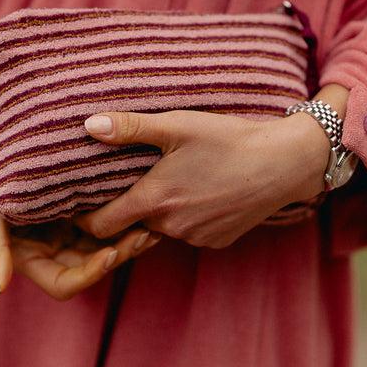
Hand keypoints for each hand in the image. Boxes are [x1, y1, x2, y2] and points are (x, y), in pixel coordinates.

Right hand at [0, 123, 161, 299]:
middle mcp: (54, 251)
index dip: (90, 274)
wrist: (0, 138)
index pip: (65, 283)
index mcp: (31, 259)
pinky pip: (109, 224)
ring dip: (129, 241)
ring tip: (152, 225)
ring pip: (106, 248)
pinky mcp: (84, 212)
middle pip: (92, 268)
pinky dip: (126, 220)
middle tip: (144, 236)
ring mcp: (71, 233)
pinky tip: (146, 207)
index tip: (111, 253)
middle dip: (119, 256)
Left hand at [72, 108, 331, 248]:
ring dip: (161, 212)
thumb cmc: (229, 139)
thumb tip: (88, 125)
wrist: (285, 163)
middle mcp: (172, 227)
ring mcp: (196, 238)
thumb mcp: (178, 125)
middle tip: (132, 183)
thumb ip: (130, 128)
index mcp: (155, 200)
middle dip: (128, 209)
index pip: (101, 226)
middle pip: (132, 226)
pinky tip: (201, 192)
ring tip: (173, 181)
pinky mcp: (218, 241)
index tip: (81, 206)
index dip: (86, 219)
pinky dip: (187, 218)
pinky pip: (189, 233)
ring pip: (162, 229)